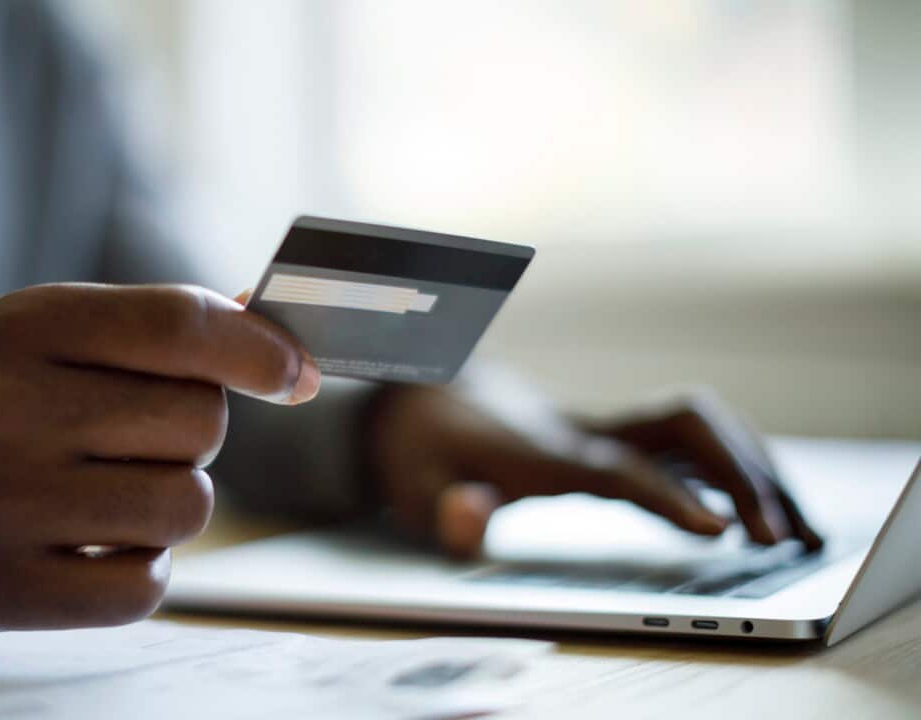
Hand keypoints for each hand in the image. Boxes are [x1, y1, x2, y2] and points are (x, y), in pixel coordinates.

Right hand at [0, 284, 319, 629]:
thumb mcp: (50, 329)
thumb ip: (159, 327)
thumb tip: (281, 349)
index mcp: (26, 328)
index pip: (179, 327)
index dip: (258, 349)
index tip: (291, 372)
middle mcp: (9, 413)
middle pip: (200, 422)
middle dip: (191, 429)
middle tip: (133, 434)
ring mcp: (5, 506)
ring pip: (186, 507)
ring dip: (172, 499)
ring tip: (113, 488)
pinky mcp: (8, 592)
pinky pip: (146, 587)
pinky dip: (142, 567)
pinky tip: (98, 541)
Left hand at [367, 371, 821, 557]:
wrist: (422, 392)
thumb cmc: (420, 449)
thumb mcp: (411, 488)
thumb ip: (444, 510)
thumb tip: (473, 516)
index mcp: (537, 450)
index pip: (614, 467)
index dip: (667, 495)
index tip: (720, 529)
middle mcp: (582, 429)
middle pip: (680, 425)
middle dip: (738, 472)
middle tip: (779, 538)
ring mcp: (603, 424)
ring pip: (697, 424)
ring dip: (754, 467)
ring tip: (800, 531)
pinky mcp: (614, 432)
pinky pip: (690, 441)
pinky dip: (737, 468)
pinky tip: (767, 508)